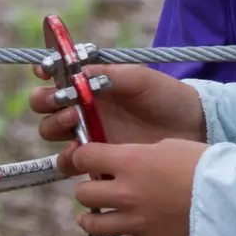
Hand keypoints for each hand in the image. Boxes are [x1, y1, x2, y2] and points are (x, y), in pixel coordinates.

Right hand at [30, 63, 206, 148]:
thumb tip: (78, 74)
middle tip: (68, 104)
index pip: (55, 77)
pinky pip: (70, 163)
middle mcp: (83, 109)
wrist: (192, 129)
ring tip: (75, 124)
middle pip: (45, 106)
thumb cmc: (166, 97)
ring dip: (54, 127)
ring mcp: (89, 135)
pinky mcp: (98, 161)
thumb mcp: (139, 78)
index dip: (44, 72)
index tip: (45, 72)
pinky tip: (80, 154)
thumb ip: (107, 75)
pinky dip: (68, 159)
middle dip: (47, 102)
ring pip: (52, 132)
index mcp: (90, 85)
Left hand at [63, 139, 206, 235]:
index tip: (87, 160)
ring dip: (92, 220)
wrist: (230, 198)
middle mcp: (125, 193)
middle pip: (83, 194)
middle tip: (97, 189)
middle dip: (87, 190)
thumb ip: (138, 155)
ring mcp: (136, 222)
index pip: (83, 158)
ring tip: (95, 217)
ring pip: (94, 225)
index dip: (83, 157)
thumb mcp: (166, 145)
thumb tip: (126, 162)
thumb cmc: (202, 164)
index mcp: (128, 162)